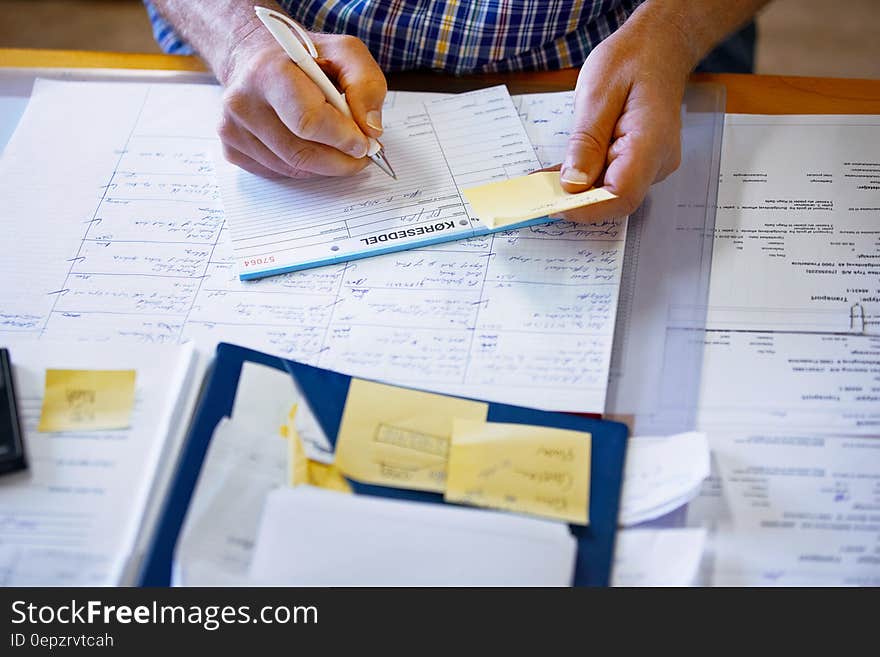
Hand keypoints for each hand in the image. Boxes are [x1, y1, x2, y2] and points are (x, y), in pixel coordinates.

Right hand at [217, 22, 386, 178]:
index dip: (342, 139)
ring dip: (325, 166)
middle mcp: (242, 102)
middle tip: (361, 155)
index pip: (308, 121)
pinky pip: (279, 173)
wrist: (255, 58)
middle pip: (301, 153)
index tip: (364, 143)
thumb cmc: (302, 57)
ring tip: (341, 148)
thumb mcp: (345, 53)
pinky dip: (305, 167)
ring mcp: (232, 129)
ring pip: (292, 169)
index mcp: (268, 72)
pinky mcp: (232, 149)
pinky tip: (312, 147)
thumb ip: (366, 86)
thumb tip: (370, 130)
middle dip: (340, 160)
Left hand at [555, 13, 692, 221]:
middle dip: (575, 201)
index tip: (552, 204)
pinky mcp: (639, 162)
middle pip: (614, 198)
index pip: (620, 194)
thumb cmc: (632, 60)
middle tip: (538, 193)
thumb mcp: (597, 93)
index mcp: (651, 142)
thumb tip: (573, 184)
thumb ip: (586, 141)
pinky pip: (610, 178)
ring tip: (543, 180)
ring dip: (576, 189)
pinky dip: (584, 178)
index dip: (585, 207)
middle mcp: (657, 161)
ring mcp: (651, 164)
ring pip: (610, 191)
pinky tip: (559, 173)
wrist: (659, 46)